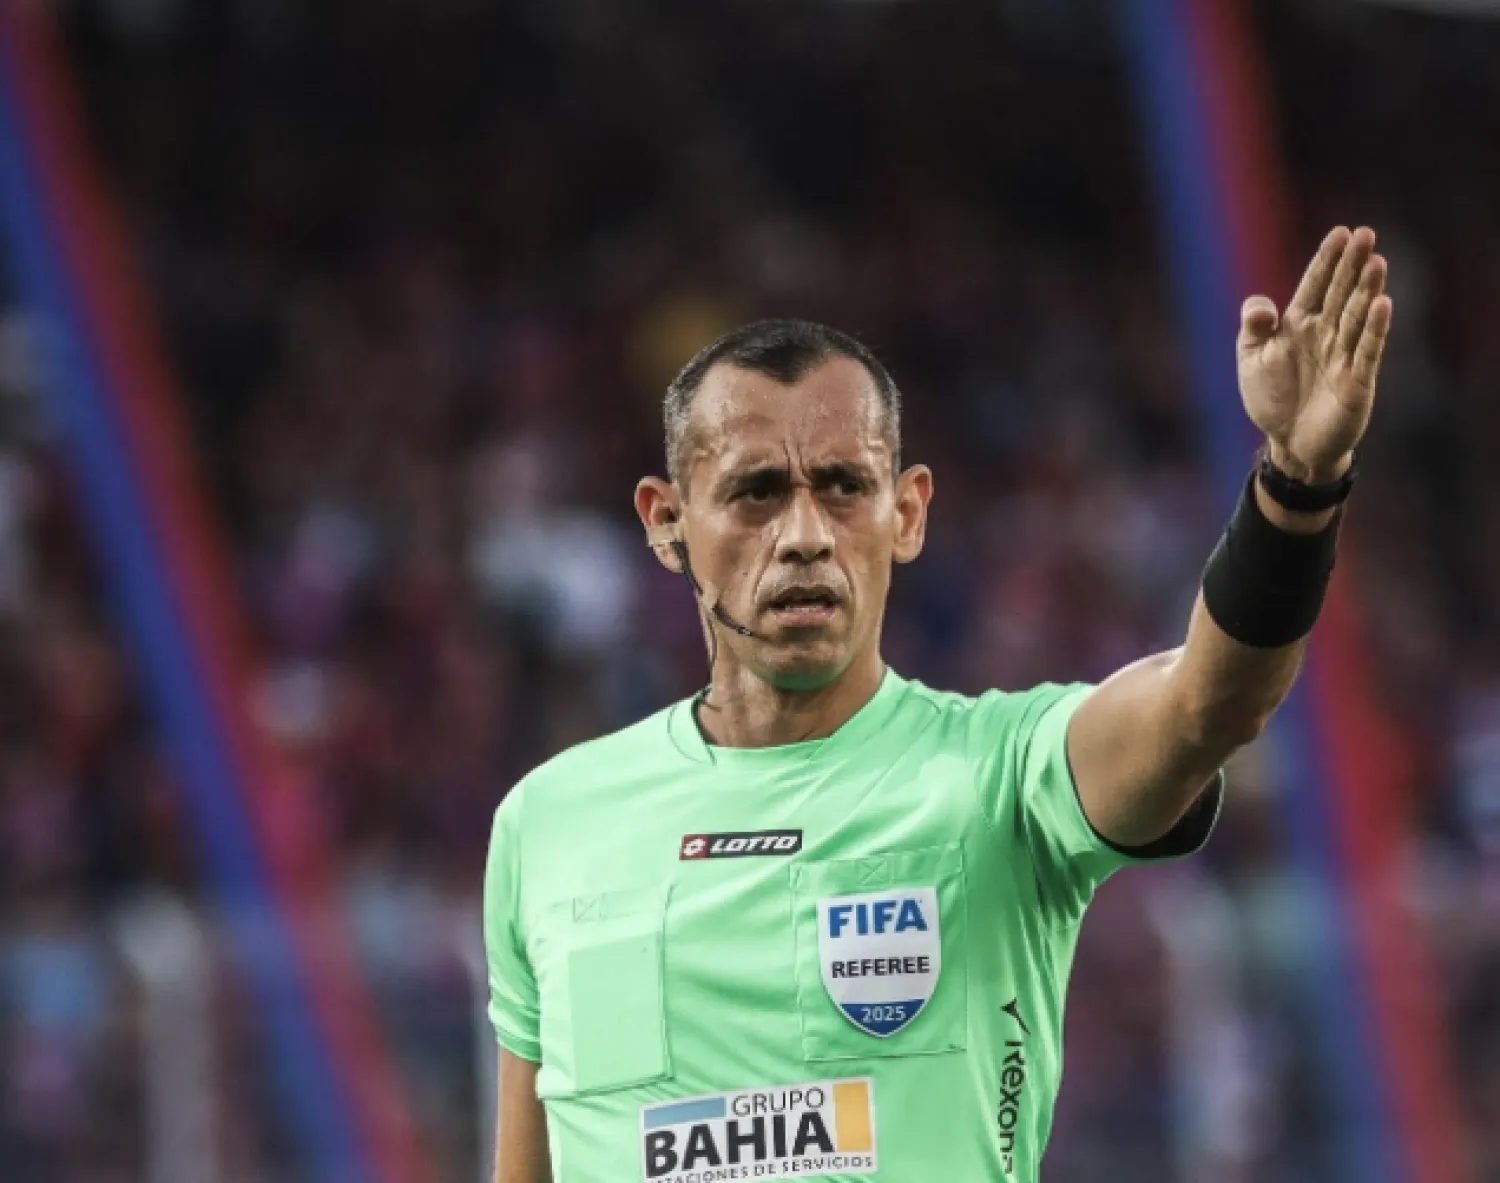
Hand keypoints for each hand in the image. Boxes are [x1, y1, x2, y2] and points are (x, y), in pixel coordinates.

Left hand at [1237, 226, 1392, 483]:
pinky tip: (1382, 304)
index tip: (1341, 233)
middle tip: (1366, 234)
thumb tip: (1261, 305)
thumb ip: (1253, 328)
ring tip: (1376, 262)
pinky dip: (1373, 329)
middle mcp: (1325, 334)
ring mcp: (1343, 355)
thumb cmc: (1271, 398)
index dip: (1327, 261)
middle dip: (1352, 265)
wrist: (1289, 443)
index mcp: (1298, 325)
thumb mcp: (1250, 360)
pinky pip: (1366, 351)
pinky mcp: (1357, 380)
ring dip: (1367, 290)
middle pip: (1341, 293)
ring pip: (1356, 316)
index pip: (1315, 286)